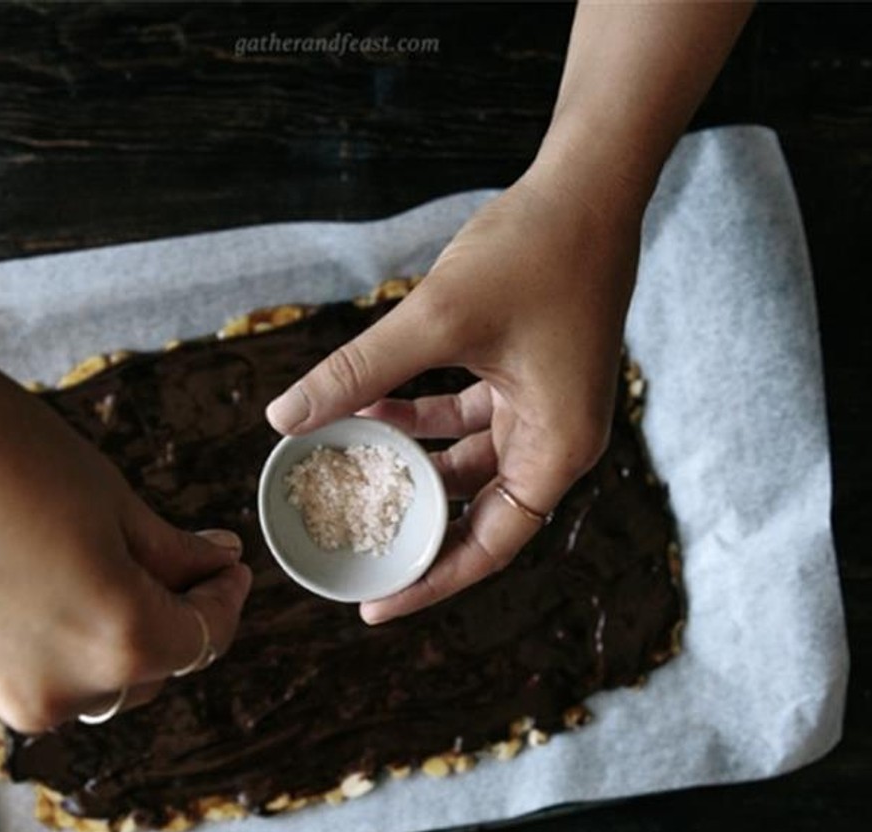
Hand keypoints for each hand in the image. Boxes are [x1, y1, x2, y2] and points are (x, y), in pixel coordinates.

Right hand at [0, 315, 251, 731]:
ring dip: (76, 641)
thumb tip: (216, 565)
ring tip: (54, 563)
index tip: (221, 571)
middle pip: (132, 675)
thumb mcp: (107, 494)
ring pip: (58, 684)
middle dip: (149, 623)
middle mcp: (51, 693)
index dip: (219, 603)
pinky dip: (6, 643)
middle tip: (148, 560)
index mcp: (117, 641)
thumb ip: (170, 552)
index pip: (199, 643)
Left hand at [266, 162, 641, 623]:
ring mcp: (543, 408)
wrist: (588, 184)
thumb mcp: (436, 318)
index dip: (430, 583)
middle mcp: (556, 440)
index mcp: (557, 449)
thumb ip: (360, 371)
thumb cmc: (536, 250)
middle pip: (478, 515)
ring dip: (410, 466)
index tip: (374, 606)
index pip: (489, 546)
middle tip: (354, 552)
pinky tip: (371, 409)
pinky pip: (466, 420)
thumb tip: (283, 416)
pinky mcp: (526, 376)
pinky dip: (421, 420)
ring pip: (466, 465)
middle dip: (413, 527)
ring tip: (348, 478)